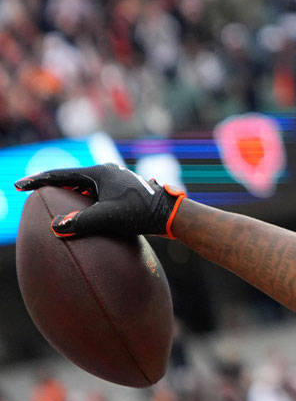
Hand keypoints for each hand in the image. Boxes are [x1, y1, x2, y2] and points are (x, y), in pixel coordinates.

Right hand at [15, 164, 185, 237]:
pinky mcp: (123, 191)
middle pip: (71, 177)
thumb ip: (81, 221)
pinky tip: (78, 208)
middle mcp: (108, 172)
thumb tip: (55, 227)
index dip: (39, 181)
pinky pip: (95, 193)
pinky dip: (81, 199)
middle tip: (30, 190)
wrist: (171, 214)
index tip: (20, 185)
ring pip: (84, 185)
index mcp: (100, 173)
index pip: (62, 175)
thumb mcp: (109, 218)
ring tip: (50, 199)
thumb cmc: (141, 214)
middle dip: (50, 183)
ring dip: (67, 191)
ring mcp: (117, 181)